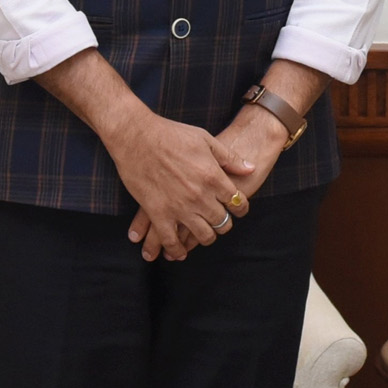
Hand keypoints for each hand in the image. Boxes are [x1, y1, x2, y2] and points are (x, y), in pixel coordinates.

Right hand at [128, 103, 288, 260]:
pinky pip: (172, 241)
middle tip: (221, 222)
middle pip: (222, 222)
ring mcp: (179, 207)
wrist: (137, 137)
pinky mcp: (158, 214)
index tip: (238, 210)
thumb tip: (251, 169)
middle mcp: (200, 196)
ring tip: (205, 234)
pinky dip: (177, 250)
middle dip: (225, 223)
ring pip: (203, 235)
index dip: (241, 208)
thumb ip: (229, 158)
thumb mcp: (206, 139)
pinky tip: (180, 252)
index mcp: (213, 176)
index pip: (236, 202)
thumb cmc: (172, 134)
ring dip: (206, 237)